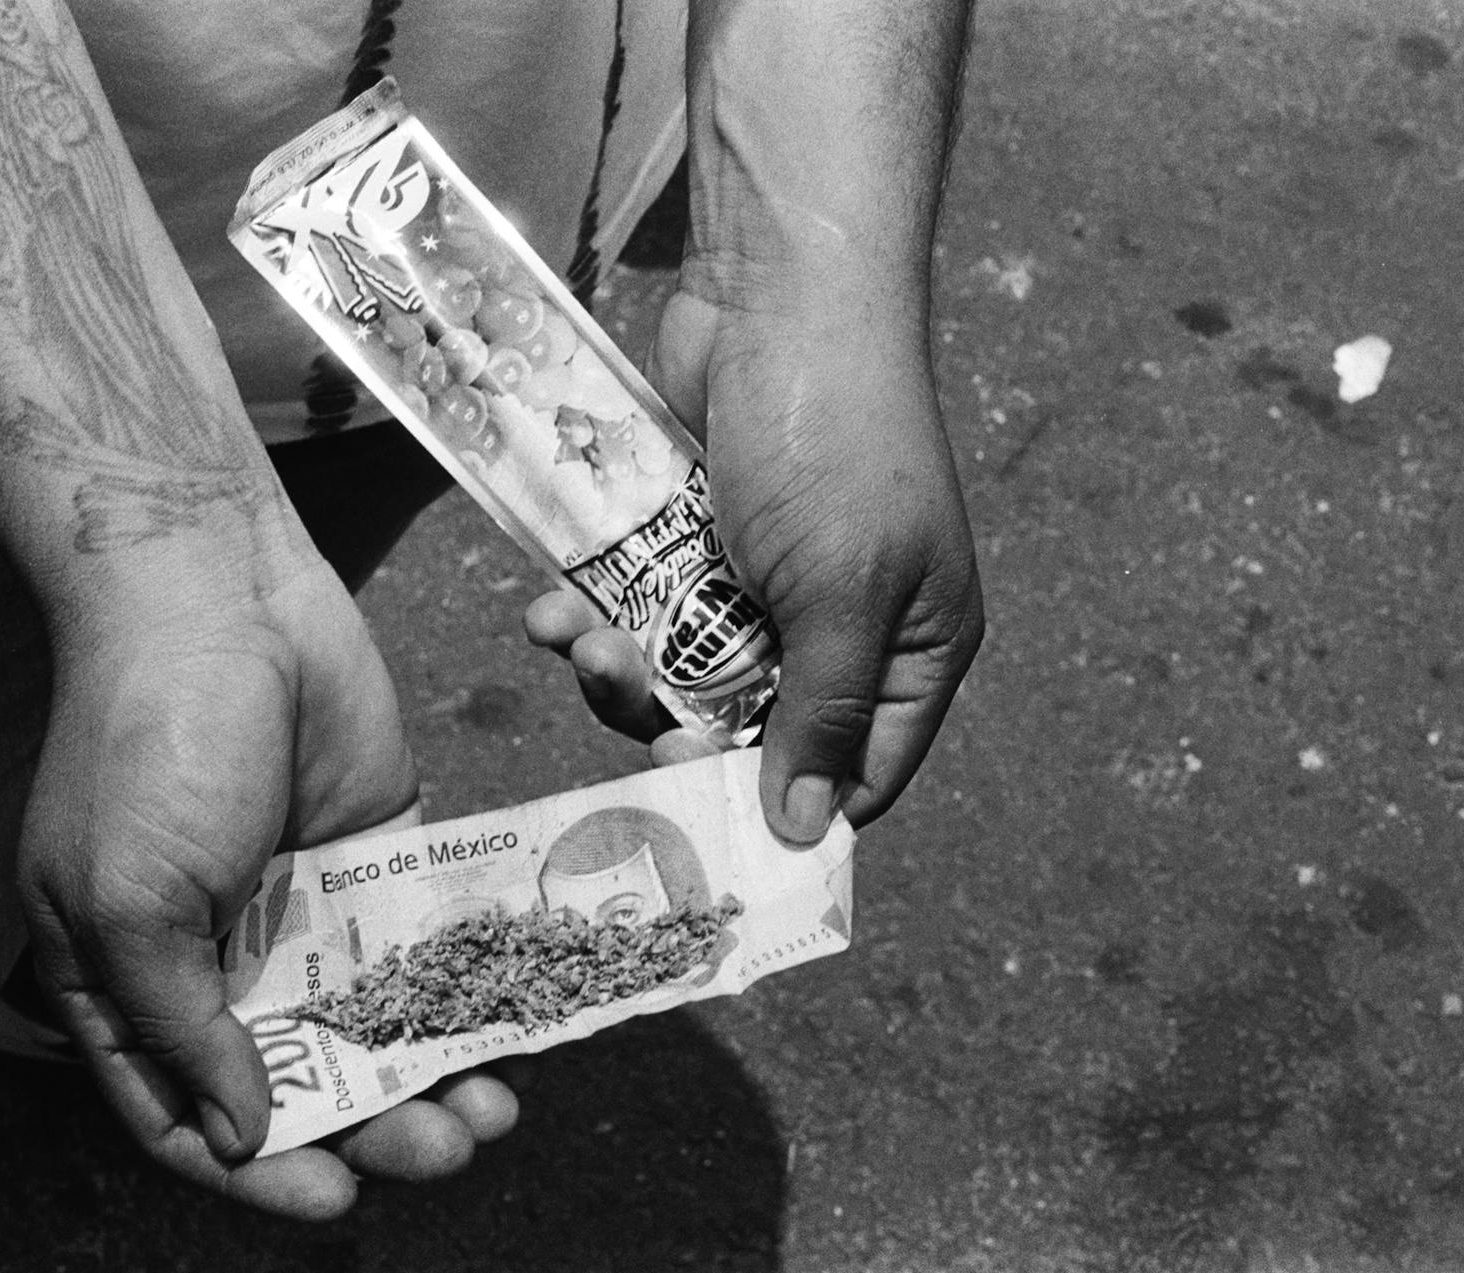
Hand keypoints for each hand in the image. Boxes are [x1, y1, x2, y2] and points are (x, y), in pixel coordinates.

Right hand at [16, 562, 517, 1218]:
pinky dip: (466, 986)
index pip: (183, 1113)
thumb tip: (239, 1132)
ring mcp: (300, 904)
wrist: (218, 591)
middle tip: (443, 1149)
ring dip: (431, 1069)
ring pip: (376, 1019)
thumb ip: (182, 1025)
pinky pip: (426, 941)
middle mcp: (216, 954)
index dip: (252, 1171)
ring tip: (491, 1107)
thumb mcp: (128, 900)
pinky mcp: (376, 851)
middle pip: (300, 1078)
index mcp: (128, 978)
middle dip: (372, 1126)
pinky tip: (515, 1018)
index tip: (331, 1200)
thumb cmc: (148, 744)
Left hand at [528, 284, 982, 841]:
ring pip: (677, 674)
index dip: (776, 805)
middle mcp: (842, 624)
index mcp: (910, 649)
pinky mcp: (694, 536)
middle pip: (748, 733)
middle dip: (671, 722)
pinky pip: (638, 609)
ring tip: (578, 637)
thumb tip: (809, 838)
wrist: (774, 289)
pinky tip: (552, 607)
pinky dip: (592, 615)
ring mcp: (763, 578)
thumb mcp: (841, 593)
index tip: (694, 808)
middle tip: (622, 692)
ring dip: (616, 669)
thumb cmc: (835, 438)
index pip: (854, 776)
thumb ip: (820, 717)